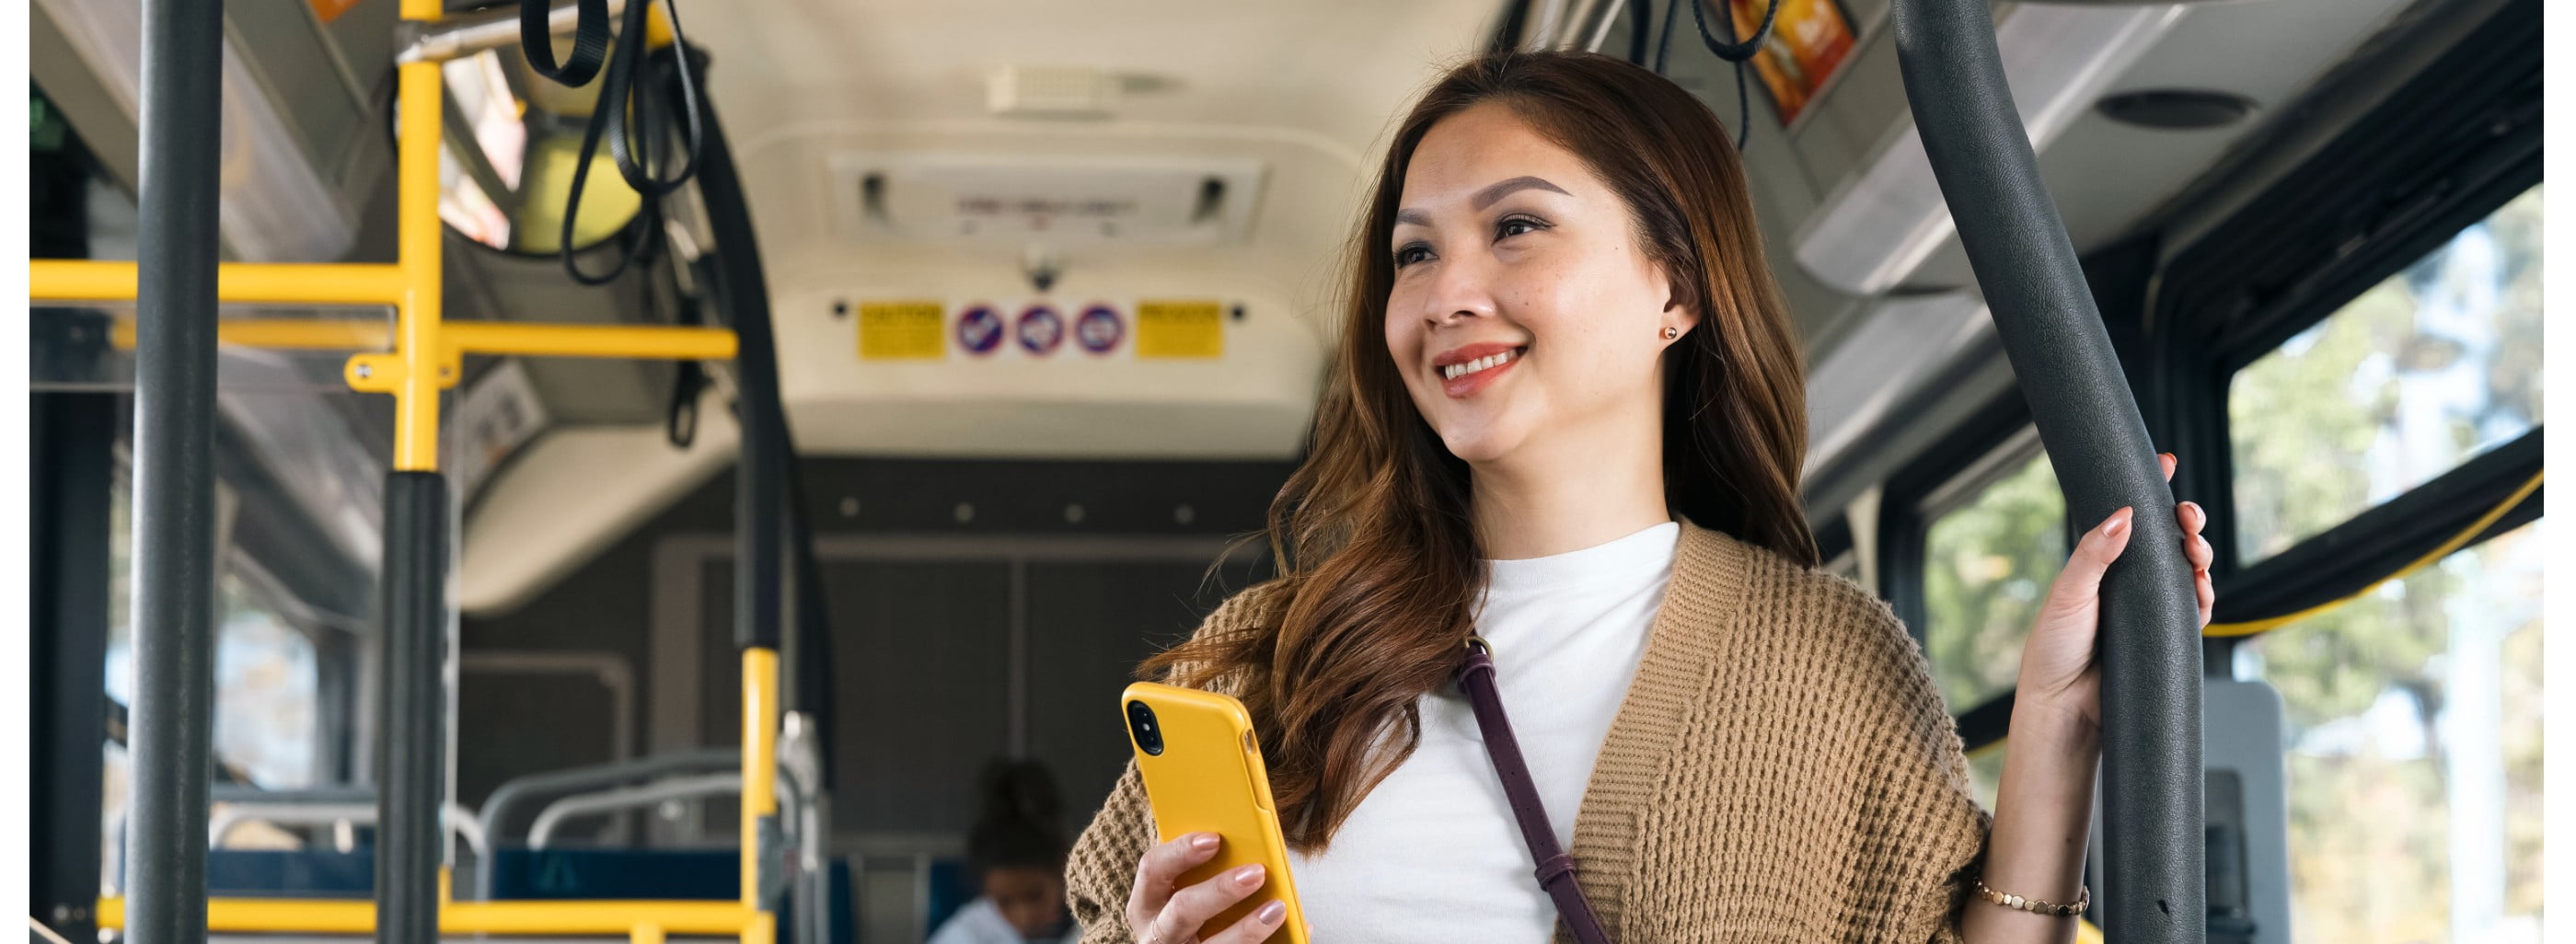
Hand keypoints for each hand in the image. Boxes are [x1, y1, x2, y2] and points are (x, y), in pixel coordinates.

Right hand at [1125, 832, 1287, 943]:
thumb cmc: (1192, 915)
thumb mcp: (1184, 892)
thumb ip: (1199, 869)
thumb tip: (1243, 839)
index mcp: (1147, 902)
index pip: (1153, 869)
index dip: (1180, 851)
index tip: (1214, 838)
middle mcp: (1156, 934)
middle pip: (1183, 910)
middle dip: (1220, 890)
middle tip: (1256, 873)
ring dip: (1246, 929)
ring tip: (1277, 908)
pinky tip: (1289, 931)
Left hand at [2013, 452, 2214, 737]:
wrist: (2063, 707)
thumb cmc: (2053, 650)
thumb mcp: (2070, 593)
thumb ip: (2095, 553)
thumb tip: (2124, 514)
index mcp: (2100, 565)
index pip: (2131, 520)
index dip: (2151, 491)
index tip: (2164, 462)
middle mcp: (2128, 583)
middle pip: (2168, 542)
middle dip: (2185, 523)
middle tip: (2186, 517)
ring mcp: (2149, 609)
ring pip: (2187, 572)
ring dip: (2198, 554)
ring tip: (2194, 549)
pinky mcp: (2166, 637)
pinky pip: (2195, 610)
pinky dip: (2204, 594)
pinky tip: (2201, 584)